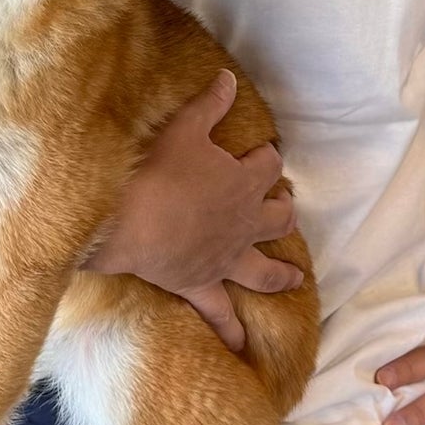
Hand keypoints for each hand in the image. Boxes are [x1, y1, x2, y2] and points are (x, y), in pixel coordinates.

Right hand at [86, 70, 303, 352]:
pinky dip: (230, 330)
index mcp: (244, 182)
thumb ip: (209, 105)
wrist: (129, 220)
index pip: (268, 165)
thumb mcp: (185, 127)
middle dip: (283, 210)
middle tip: (284, 206)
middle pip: (277, 217)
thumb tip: (228, 78)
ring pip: (264, 270)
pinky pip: (220, 313)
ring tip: (295, 277)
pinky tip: (239, 346)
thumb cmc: (157, 170)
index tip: (266, 152)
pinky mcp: (201, 284)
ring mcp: (226, 259)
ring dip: (281, 273)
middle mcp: (244, 223)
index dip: (269, 157)